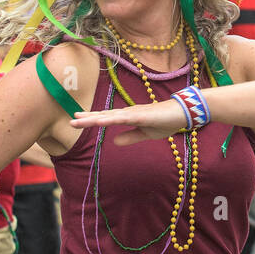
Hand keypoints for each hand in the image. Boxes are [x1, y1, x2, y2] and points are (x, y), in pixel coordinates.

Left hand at [69, 101, 187, 145]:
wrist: (184, 114)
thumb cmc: (166, 121)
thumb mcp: (146, 134)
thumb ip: (130, 137)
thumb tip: (114, 141)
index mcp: (129, 117)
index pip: (107, 118)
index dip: (92, 119)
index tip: (77, 120)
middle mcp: (129, 112)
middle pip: (104, 115)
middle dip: (88, 119)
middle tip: (71, 121)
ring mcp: (134, 113)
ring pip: (110, 116)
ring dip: (94, 118)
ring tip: (79, 121)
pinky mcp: (142, 116)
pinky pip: (123, 119)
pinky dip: (110, 119)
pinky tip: (100, 121)